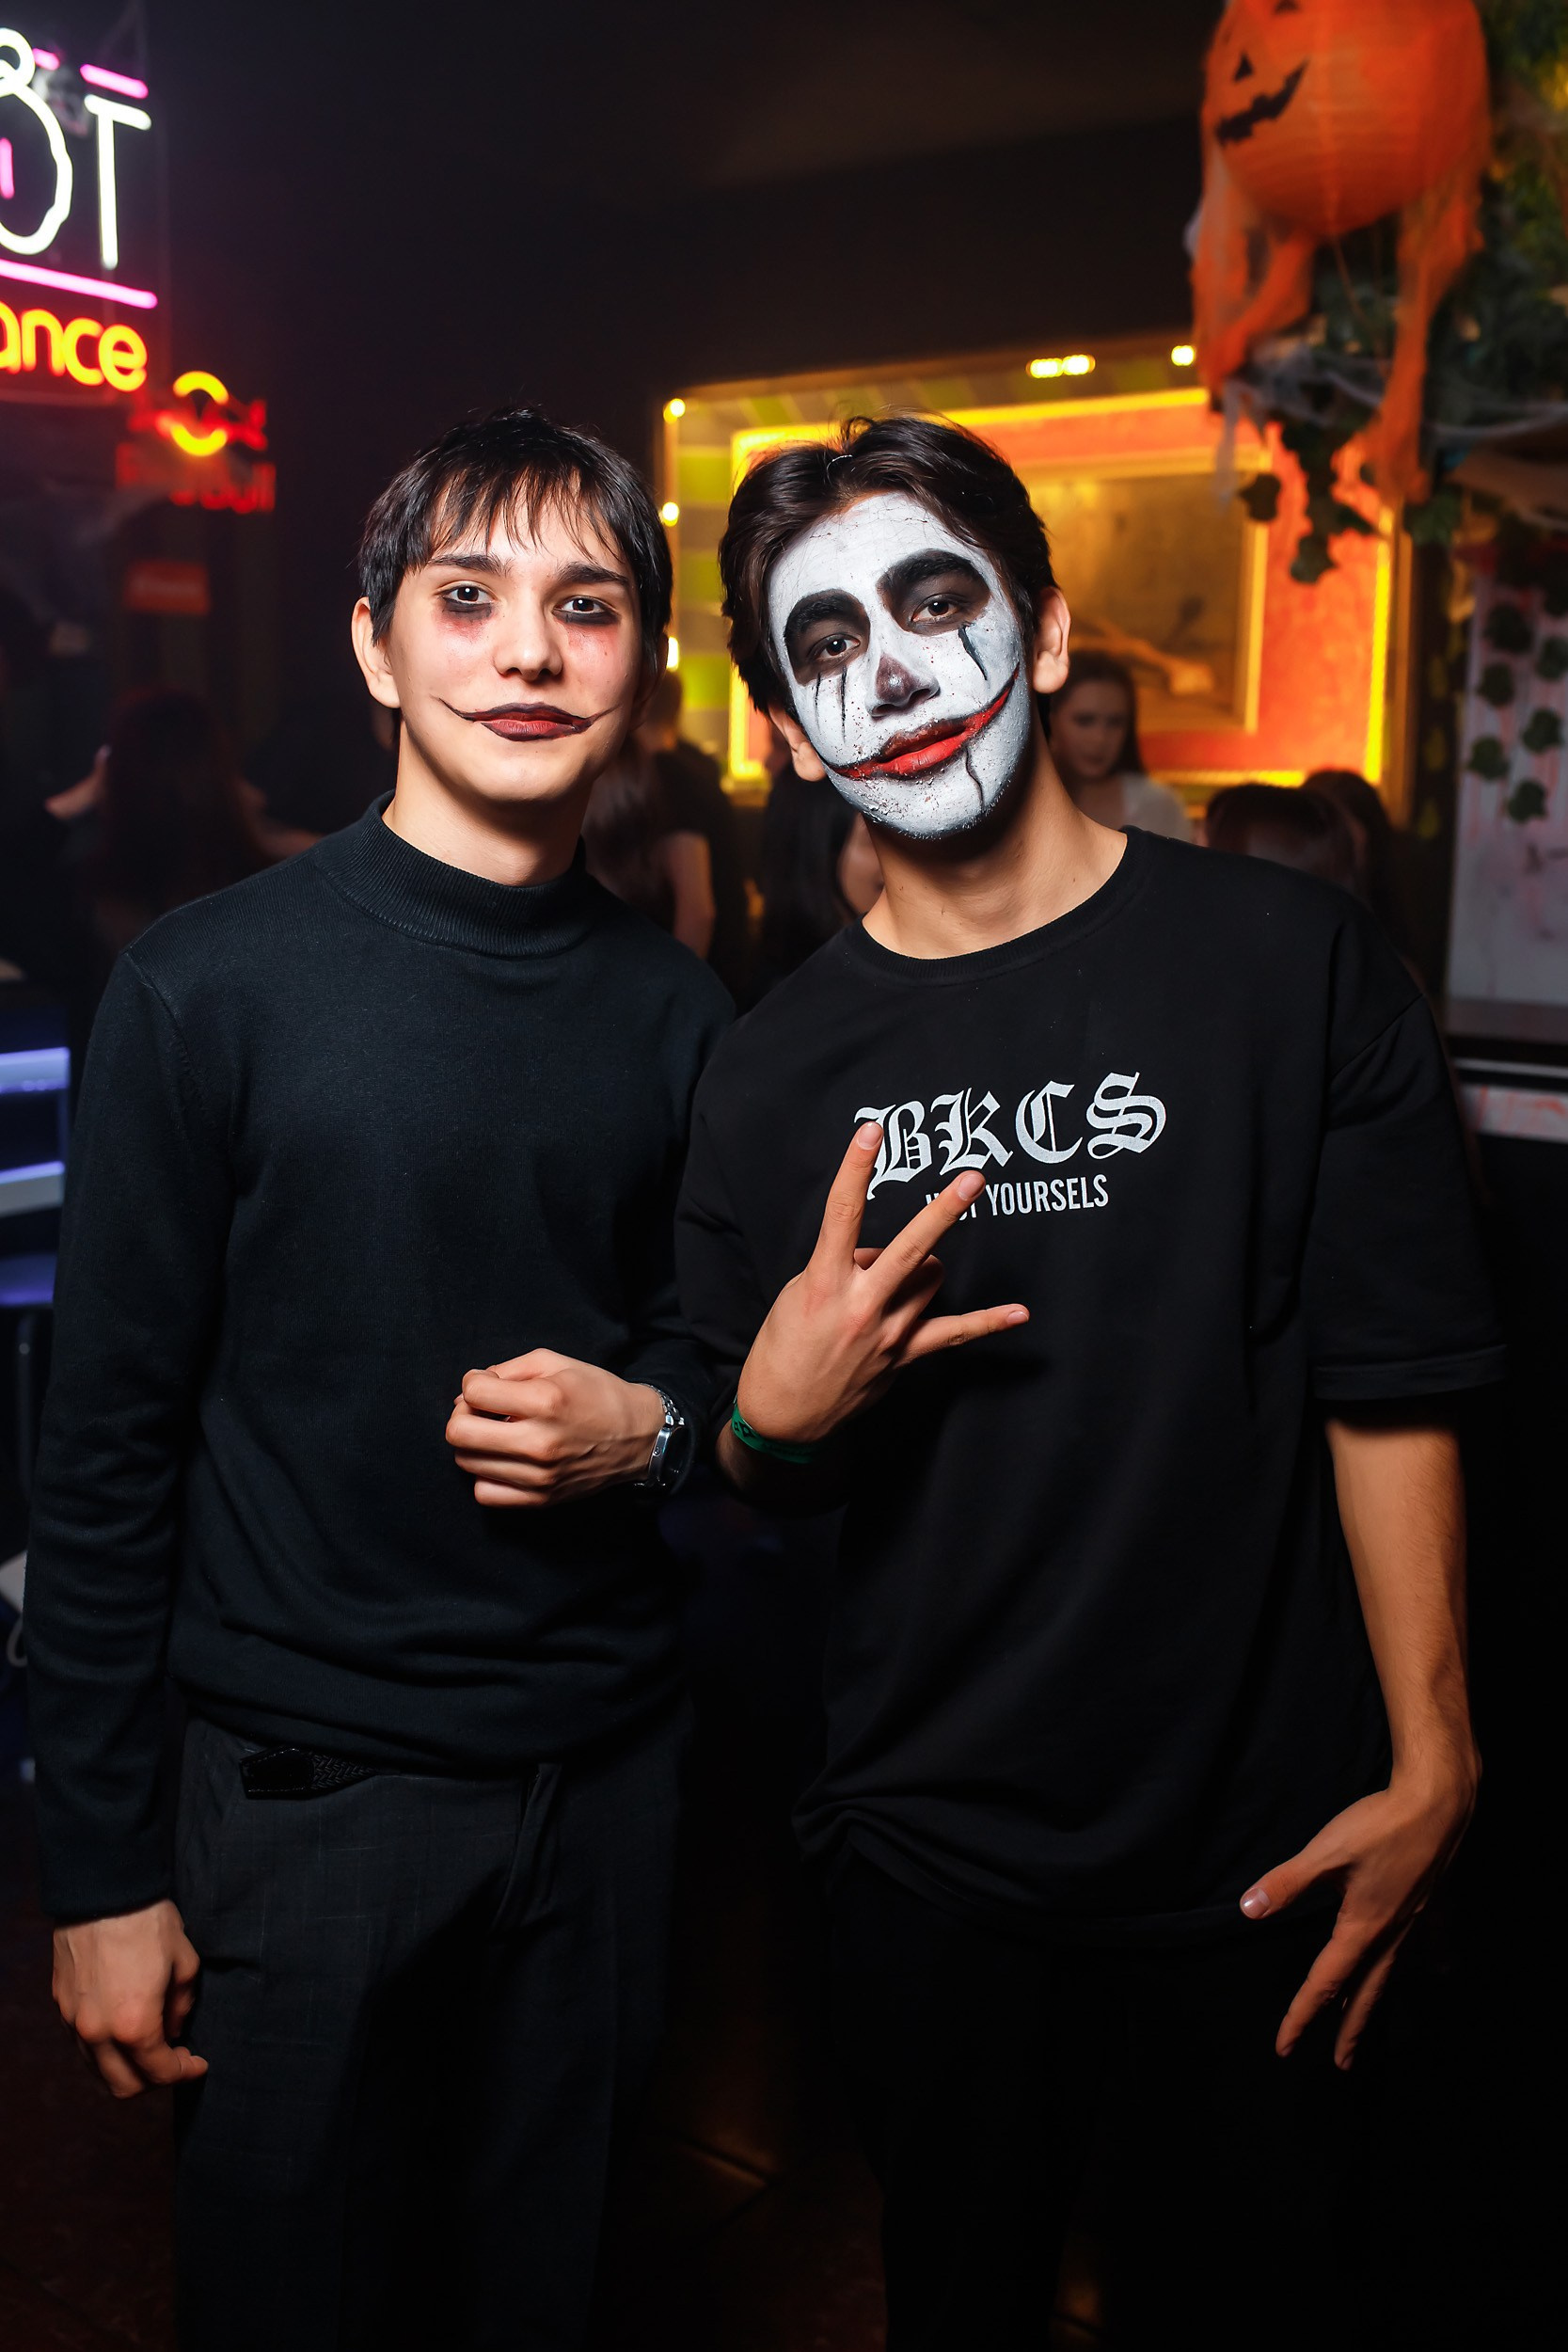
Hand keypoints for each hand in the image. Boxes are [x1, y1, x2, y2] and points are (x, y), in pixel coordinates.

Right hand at [52, 1900, 207, 2098]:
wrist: (103, 1889)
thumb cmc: (149, 1921)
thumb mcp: (184, 1961)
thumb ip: (181, 2005)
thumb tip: (174, 2029)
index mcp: (134, 2024)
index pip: (160, 2071)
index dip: (184, 2071)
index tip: (198, 2062)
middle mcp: (98, 2032)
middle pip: (124, 2086)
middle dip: (154, 2080)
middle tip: (174, 2059)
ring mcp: (74, 2021)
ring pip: (98, 2070)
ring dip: (126, 2069)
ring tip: (149, 2047)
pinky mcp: (61, 2005)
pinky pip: (82, 2046)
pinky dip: (104, 2051)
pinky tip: (123, 2030)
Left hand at [447, 1349, 665, 1507]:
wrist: (639, 1436)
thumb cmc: (596, 1394)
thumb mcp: (557, 1363)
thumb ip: (507, 1369)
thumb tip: (468, 1391)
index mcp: (546, 1400)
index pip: (473, 1393)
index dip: (473, 1383)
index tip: (487, 1385)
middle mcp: (539, 1441)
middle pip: (459, 1433)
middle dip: (462, 1415)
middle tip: (481, 1411)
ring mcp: (539, 1475)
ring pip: (467, 1462)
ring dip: (473, 1444)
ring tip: (495, 1434)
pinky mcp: (541, 1498)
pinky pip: (484, 1493)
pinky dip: (485, 1475)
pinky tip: (502, 1460)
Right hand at [734, 1121, 1028, 1447]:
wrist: (783, 1413)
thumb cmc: (782, 1347)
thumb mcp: (797, 1295)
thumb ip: (840, 1268)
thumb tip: (879, 1257)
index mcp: (823, 1283)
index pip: (842, 1214)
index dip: (856, 1168)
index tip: (872, 1131)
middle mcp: (861, 1306)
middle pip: (911, 1248)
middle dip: (943, 1210)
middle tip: (973, 1178)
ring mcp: (888, 1333)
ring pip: (930, 1279)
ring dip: (918, 1267)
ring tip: (887, 1284)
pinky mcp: (904, 1356)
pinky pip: (954, 1333)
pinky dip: (987, 1322)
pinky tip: (1019, 1312)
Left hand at [1240, 1754, 1477, 2069]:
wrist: (1438, 1802)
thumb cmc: (1380, 1826)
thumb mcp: (1325, 1853)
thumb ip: (1286, 1883)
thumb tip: (1248, 1911)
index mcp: (1361, 1928)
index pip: (1325, 1984)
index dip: (1302, 2016)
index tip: (1285, 2047)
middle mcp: (1392, 1934)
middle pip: (1366, 1993)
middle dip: (1349, 2031)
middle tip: (1341, 2065)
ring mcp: (1415, 1921)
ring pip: (1394, 1974)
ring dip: (1378, 2002)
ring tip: (1371, 2023)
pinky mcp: (1429, 1902)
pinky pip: (1427, 1945)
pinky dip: (1426, 1961)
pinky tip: (1438, 1969)